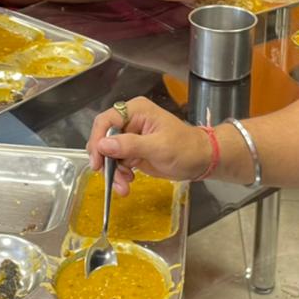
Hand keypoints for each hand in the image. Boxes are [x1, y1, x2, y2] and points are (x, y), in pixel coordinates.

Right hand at [86, 96, 213, 190]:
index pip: (106, 121)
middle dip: (106, 161)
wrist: (201, 161)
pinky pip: (117, 164)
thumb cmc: (186, 148)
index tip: (98, 161)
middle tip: (111, 178)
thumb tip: (103, 145)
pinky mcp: (132, 152)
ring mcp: (130, 137)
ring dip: (113, 172)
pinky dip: (119, 175)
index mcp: (136, 111)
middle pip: (104, 138)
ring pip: (108, 154)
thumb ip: (130, 145)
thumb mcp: (158, 147)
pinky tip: (127, 183)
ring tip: (124, 187)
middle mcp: (129, 121)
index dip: (97, 140)